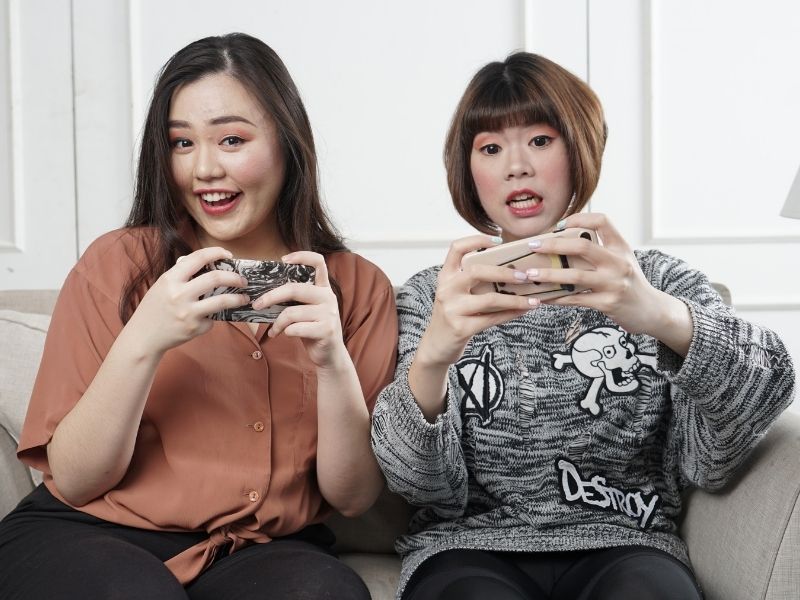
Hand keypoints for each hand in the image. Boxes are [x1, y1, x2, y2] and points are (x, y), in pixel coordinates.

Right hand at [126, 247, 249, 356]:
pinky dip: (213, 318)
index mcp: (170, 279)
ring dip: (238, 299)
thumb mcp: (162, 285)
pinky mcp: (194, 328)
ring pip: (222, 301)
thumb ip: (181, 273)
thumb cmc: (154, 308)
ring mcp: (187, 312)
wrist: (143, 337)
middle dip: (234, 277)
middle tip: (243, 280)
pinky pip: (212, 319)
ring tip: (245, 298)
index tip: (228, 255)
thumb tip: (204, 260)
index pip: (198, 257)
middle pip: (216, 278)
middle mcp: (179, 294)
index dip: (217, 252)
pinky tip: (208, 319)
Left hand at [252, 251, 346, 369]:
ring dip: (277, 322)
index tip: (283, 260)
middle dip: (271, 297)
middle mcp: (328, 297)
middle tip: (257, 305)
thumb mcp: (307, 309)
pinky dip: (284, 332)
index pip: (318, 262)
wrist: (330, 354)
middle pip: (294, 289)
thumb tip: (264, 292)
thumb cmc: (312, 328)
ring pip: (292, 312)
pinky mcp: (326, 330)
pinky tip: (281, 335)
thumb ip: (295, 298)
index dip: (301, 256)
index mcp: (323, 288)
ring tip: (273, 329)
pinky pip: (295, 328)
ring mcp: (329, 314)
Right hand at [417, 235, 539, 367]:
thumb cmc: (453, 315)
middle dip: (505, 272)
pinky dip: (511, 314)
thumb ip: (473, 281)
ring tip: (533, 299)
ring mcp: (452, 309)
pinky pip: (492, 318)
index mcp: (446, 276)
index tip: (498, 240)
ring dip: (515, 299)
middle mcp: (446, 289)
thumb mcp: (456, 293)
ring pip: (489, 299)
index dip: (477, 239)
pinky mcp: (461, 328)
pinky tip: (523, 311)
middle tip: (525, 275)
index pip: (456, 248)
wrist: (436, 345)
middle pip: (477, 271)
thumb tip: (513, 269)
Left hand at [531, 213, 691, 346]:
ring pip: (574, 276)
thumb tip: (560, 244)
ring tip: (528, 274)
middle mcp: (619, 263)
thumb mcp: (621, 260)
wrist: (652, 311)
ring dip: (548, 274)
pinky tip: (542, 297)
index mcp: (621, 247)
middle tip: (532, 245)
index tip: (559, 224)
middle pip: (582, 247)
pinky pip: (575, 299)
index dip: (579, 218)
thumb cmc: (629, 282)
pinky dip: (556, 298)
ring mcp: (614, 284)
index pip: (602, 221)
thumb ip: (599, 250)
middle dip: (553, 245)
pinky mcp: (607, 304)